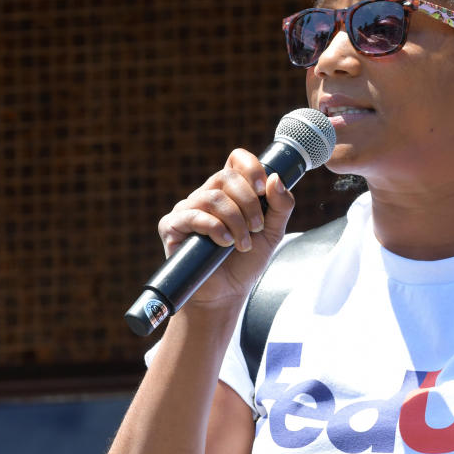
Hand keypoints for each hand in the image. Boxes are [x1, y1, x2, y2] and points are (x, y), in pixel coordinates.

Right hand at [156, 149, 294, 306]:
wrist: (225, 294)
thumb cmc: (245, 263)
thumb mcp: (272, 233)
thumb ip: (280, 206)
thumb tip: (275, 179)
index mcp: (229, 192)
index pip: (236, 159)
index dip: (251, 167)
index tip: (263, 189)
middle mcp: (206, 195)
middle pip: (226, 176)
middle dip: (249, 203)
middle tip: (256, 228)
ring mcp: (187, 209)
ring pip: (213, 197)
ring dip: (235, 221)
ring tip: (242, 243)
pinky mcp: (172, 226)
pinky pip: (193, 216)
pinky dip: (215, 229)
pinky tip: (225, 244)